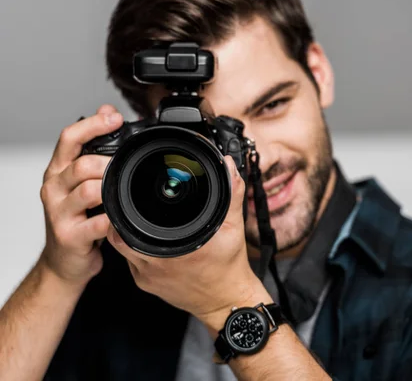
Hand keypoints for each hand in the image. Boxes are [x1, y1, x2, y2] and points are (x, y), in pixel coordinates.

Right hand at [38, 105, 123, 287]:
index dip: (92, 125)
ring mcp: (59, 212)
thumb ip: (93, 148)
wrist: (64, 259)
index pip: (69, 138)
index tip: (114, 118)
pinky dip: (114, 219)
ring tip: (123, 191)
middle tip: (125, 167)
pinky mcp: (70, 235)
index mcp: (59, 170)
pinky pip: (97, 224)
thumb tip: (107, 112)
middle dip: (109, 163)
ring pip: (89, 191)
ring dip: (111, 189)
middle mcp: (54, 188)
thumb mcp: (80, 180)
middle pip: (81, 164)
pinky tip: (121, 218)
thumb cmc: (76, 216)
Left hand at [106, 156, 270, 325]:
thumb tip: (228, 168)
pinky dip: (134, 246)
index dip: (125, 203)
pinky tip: (148, 238)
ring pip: (121, 247)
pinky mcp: (146, 284)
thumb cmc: (229, 268)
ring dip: (125, 231)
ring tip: (136, 217)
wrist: (226, 302)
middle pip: (118, 233)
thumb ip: (231, 194)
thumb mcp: (234, 228)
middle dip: (121, 215)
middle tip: (128, 200)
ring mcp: (147, 276)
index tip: (128, 191)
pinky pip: (130, 261)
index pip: (132, 221)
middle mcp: (155, 263)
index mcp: (174, 247)